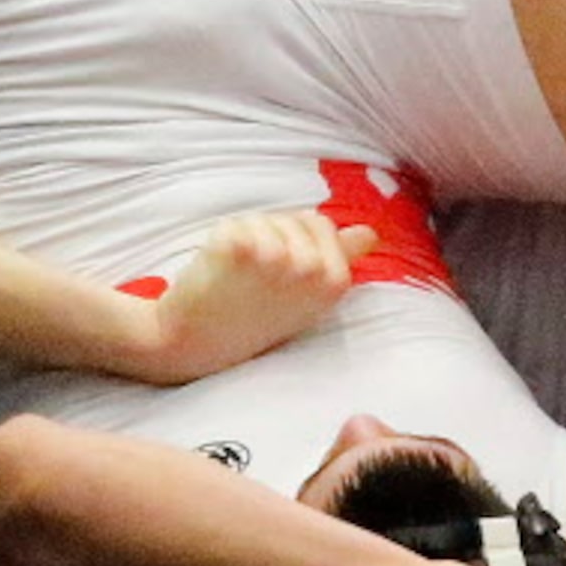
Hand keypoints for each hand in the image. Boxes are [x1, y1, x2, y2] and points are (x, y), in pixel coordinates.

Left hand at [143, 212, 369, 382]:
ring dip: (243, 240)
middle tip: (254, 280)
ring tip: (235, 279)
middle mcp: (312, 268)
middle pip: (292, 219)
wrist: (195, 346)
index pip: (320, 224)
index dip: (295, 242)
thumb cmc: (253, 320)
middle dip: (270, 238)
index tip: (278, 274)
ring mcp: (277, 257)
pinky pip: (233, 223)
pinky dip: (219, 240)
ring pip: (261, 219)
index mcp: (335, 280)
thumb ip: (342, 259)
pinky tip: (216, 271)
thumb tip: (370, 234)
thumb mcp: (309, 296)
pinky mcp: (239, 247)